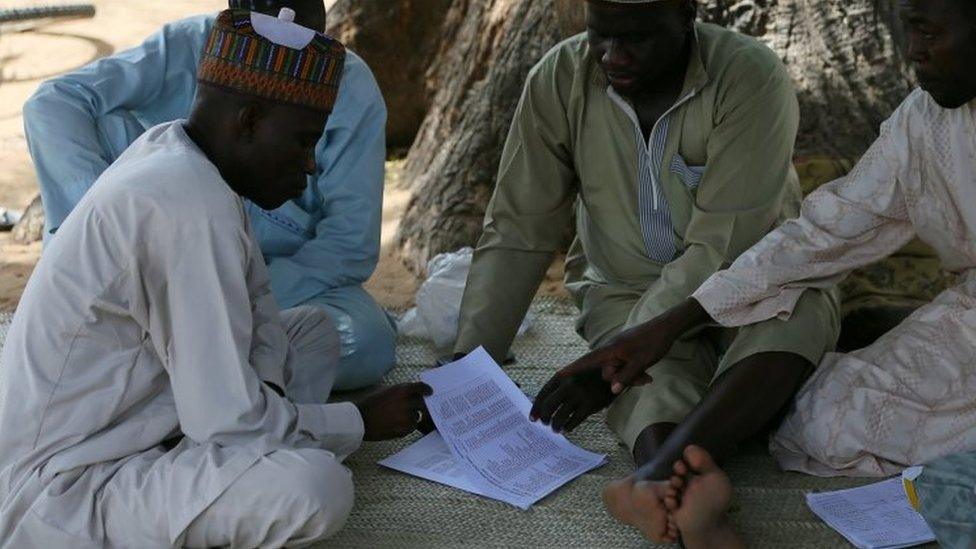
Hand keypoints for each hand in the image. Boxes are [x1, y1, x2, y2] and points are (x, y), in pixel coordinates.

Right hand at [355, 382, 432, 440]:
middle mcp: (407, 401)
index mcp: (403, 390)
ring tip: (396, 419)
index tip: (430, 393)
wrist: (360, 420)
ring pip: (416, 417)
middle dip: (420, 407)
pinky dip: (405, 428)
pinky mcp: (404, 428)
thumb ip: (402, 393)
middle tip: (416, 410)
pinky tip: (393, 425)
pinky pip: (411, 428)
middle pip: (422, 404)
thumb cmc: (371, 405)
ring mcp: (407, 416)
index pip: (421, 388)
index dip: (426, 390)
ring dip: (411, 418)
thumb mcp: (388, 392)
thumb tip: (414, 395)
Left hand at [530, 365, 613, 432]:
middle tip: (544, 423)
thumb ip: (560, 384)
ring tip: (556, 428)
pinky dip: (568, 426)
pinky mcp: (590, 405)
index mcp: (562, 375)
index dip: (536, 408)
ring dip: (555, 425)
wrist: (614, 369)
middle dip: (544, 417)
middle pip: (548, 406)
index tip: (533, 418)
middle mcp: (568, 385)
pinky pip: (574, 420)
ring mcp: (579, 395)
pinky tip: (567, 428)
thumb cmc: (590, 373)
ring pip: (560, 416)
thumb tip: (545, 404)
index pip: (543, 394)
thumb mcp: (573, 372)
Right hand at [558, 299, 708, 393]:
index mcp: (611, 350)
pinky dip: (631, 372)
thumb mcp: (641, 362)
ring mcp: (617, 351)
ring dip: (629, 376)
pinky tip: (644, 373)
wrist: (665, 328)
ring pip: (616, 371)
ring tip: (646, 374)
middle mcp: (610, 350)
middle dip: (620, 378)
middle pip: (606, 372)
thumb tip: (613, 390)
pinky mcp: (623, 352)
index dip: (573, 369)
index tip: (559, 374)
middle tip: (642, 378)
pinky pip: (622, 367)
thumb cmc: (653, 343)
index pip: (587, 361)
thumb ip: (626, 377)